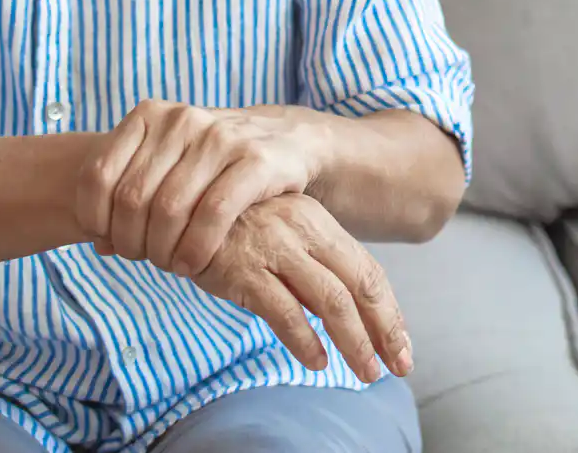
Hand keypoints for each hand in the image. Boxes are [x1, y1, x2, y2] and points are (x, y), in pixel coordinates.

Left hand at [77, 100, 329, 276]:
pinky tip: (194, 264)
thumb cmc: (213, 162)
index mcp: (149, 114)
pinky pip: (213, 214)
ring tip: (171, 265)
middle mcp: (181, 119)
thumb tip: (99, 245)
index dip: (95, 219)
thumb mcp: (168, 165)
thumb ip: (131, 197)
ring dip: (164, 251)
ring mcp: (220, 137)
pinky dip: (197, 249)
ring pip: (169, 210)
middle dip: (133, 242)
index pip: (98, 175)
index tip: (109, 241)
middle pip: (131, 198)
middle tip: (146, 260)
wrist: (286, 139)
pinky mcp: (255, 160)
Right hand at [190, 194, 411, 382]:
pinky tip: (316, 360)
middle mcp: (302, 230)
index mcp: (317, 222)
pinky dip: (305, 340)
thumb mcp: (279, 236)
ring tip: (364, 371)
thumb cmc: (230, 227)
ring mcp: (274, 248)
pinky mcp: (243, 269)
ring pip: (330, 301)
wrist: (176, 206)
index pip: (367, 271)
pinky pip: (284, 312)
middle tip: (396, 366)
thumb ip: (311, 267)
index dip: (389, 312)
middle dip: (383, 330)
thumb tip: (344, 314)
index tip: (400, 346)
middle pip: (359, 286)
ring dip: (353, 342)